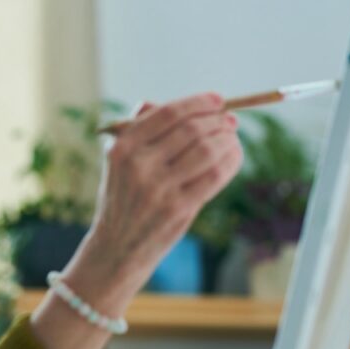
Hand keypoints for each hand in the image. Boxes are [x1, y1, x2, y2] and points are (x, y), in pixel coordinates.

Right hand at [71, 93, 243, 302]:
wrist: (116, 248)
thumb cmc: (125, 198)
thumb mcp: (122, 161)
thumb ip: (145, 128)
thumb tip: (200, 107)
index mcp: (123, 146)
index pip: (168, 113)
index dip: (199, 103)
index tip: (217, 100)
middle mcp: (138, 164)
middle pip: (192, 129)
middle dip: (218, 121)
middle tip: (230, 122)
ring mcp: (158, 188)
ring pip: (207, 150)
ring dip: (227, 140)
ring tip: (232, 139)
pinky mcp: (177, 208)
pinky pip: (214, 176)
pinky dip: (230, 162)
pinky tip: (233, 157)